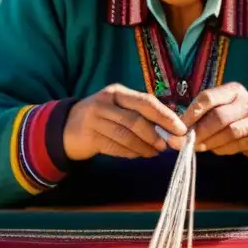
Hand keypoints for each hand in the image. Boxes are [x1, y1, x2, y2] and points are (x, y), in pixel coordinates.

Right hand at [63, 84, 187, 160]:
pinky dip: (131, 153)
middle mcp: (104, 103)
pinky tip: (139, 154)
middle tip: (168, 146)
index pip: (145, 102)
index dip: (165, 116)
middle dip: (155, 134)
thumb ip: (140, 114)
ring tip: (155, 152)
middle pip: (135, 120)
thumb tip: (169, 129)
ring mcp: (95, 120)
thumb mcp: (118, 107)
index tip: (180, 129)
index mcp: (117, 92)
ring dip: (145, 147)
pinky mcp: (90, 138)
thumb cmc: (101, 116)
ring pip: (126, 136)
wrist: (67, 127)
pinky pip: (116, 148)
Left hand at [181, 82, 247, 160]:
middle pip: (218, 116)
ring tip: (198, 147)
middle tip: (184, 143)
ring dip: (210, 142)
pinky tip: (216, 150)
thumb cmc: (235, 116)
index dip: (191, 113)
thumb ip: (203, 116)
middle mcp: (246, 100)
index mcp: (233, 90)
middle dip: (199, 132)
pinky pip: (238, 144)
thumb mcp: (222, 108)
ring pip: (229, 132)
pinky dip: (223, 149)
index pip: (208, 97)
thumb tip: (178, 132)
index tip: (178, 128)